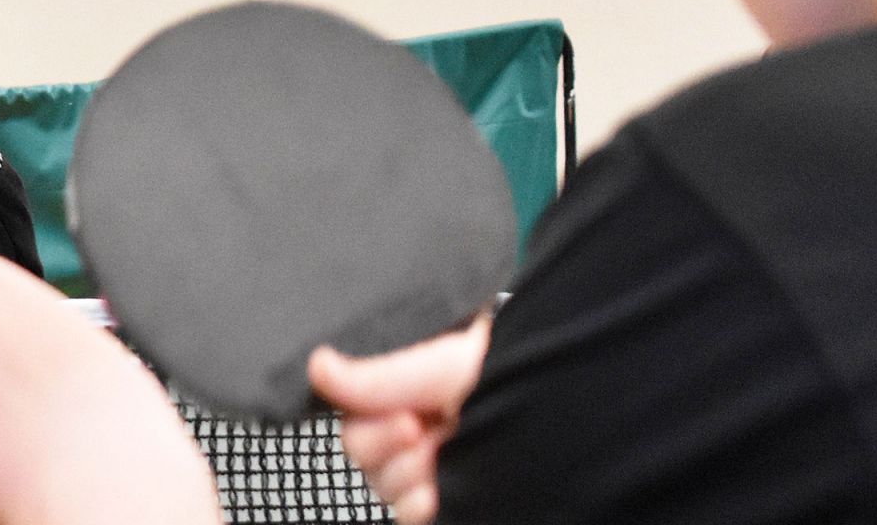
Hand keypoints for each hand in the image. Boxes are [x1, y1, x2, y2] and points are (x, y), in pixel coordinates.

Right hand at [308, 314, 491, 524]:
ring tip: (445, 459)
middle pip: (362, 454)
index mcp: (408, 387)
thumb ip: (372, 376)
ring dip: (409, 477)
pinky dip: (421, 506)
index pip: (355, 414)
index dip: (371, 422)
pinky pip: (410, 514)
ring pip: (384, 487)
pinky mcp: (453, 498)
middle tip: (423, 433)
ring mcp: (436, 466)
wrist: (560, 399)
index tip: (405, 417)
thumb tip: (316, 367)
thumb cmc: (508, 368)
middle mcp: (418, 425)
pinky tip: (442, 492)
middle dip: (388, 449)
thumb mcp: (433, 365)